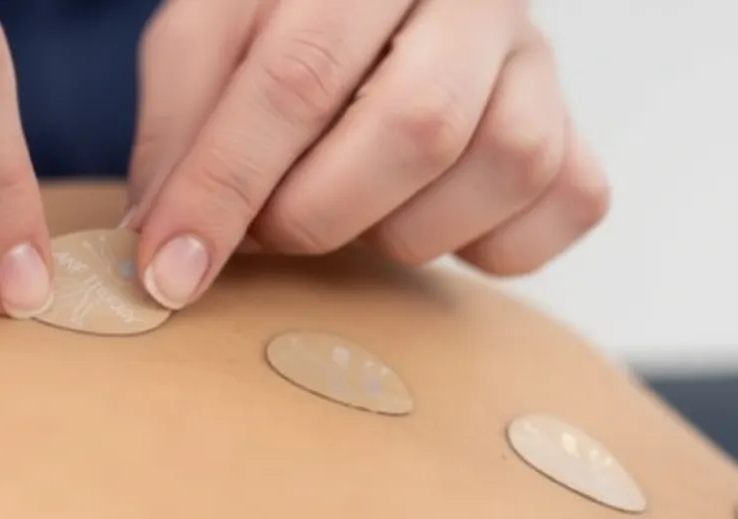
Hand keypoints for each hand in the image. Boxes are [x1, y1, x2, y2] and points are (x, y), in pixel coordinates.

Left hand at [128, 0, 609, 309]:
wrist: (380, 1)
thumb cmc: (288, 22)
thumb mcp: (209, 37)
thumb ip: (179, 124)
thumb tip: (161, 243)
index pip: (296, 78)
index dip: (225, 186)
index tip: (172, 271)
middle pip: (416, 126)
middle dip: (315, 215)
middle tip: (266, 233)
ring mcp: (538, 60)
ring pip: (502, 167)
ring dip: (402, 231)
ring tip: (351, 209)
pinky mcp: (576, 128)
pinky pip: (565, 205)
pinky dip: (491, 246)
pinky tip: (431, 218)